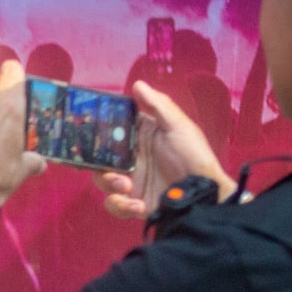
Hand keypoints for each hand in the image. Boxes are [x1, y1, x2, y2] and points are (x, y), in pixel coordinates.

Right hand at [95, 79, 237, 219]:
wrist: (205, 193)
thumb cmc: (194, 155)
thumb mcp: (178, 126)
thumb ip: (157, 105)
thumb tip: (137, 85)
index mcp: (139, 136)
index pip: (110, 129)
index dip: (96, 130)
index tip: (85, 130)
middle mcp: (131, 158)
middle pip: (99, 157)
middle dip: (95, 161)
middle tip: (102, 163)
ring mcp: (131, 181)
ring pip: (102, 181)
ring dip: (109, 183)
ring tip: (127, 186)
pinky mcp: (134, 203)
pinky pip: (115, 205)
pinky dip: (122, 206)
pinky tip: (138, 206)